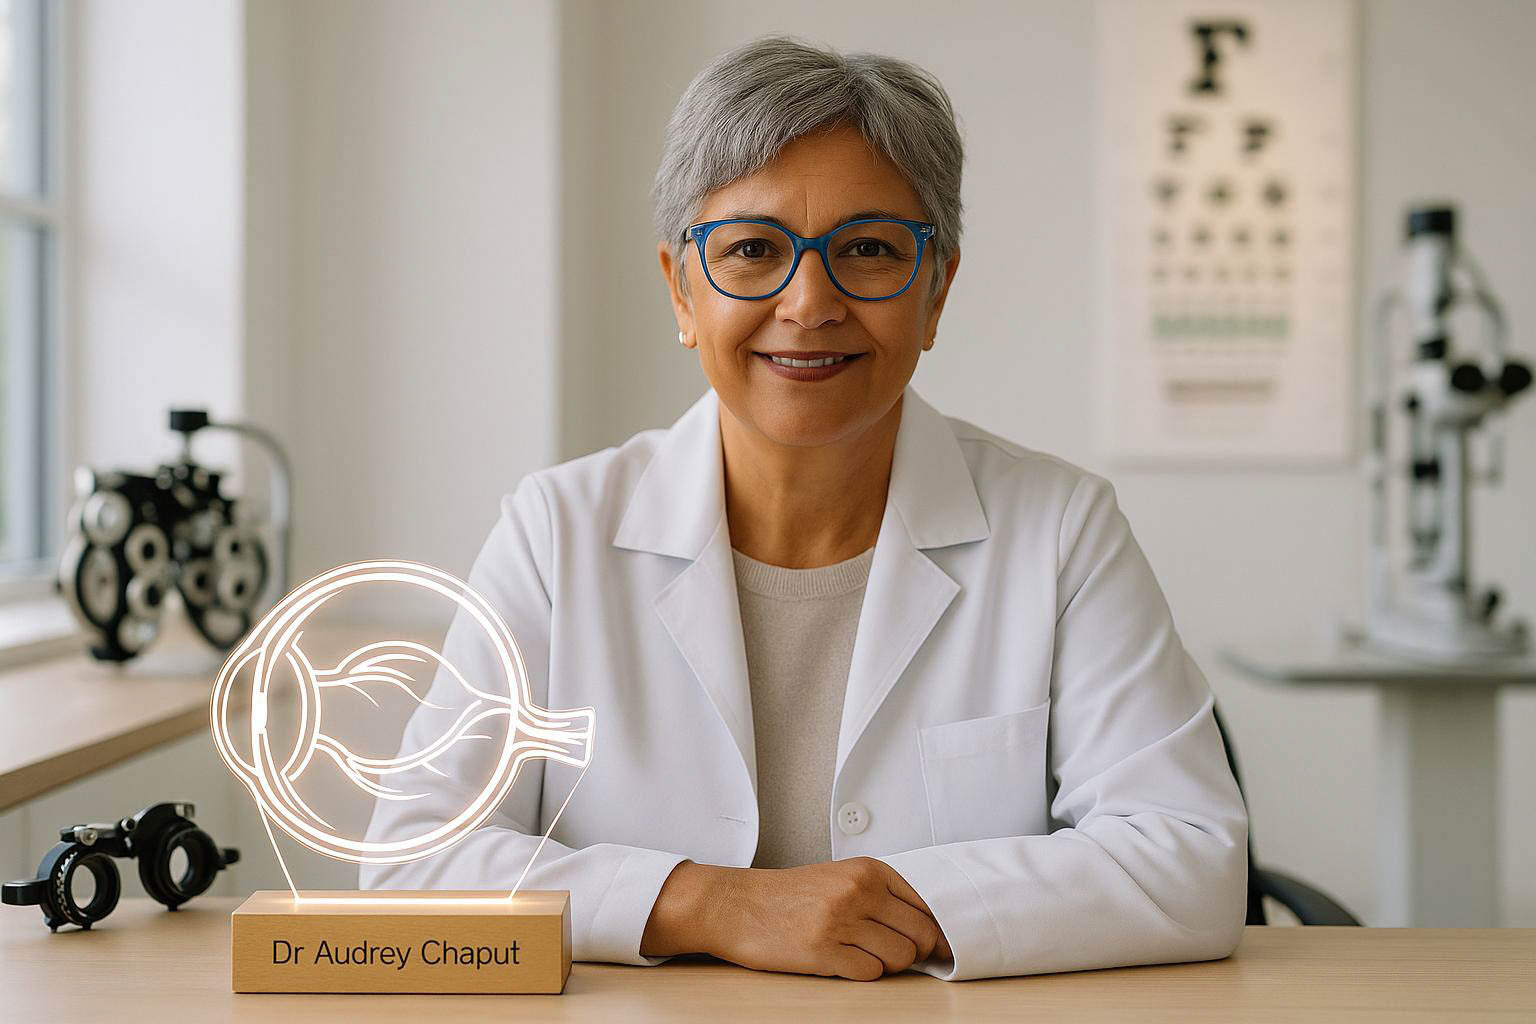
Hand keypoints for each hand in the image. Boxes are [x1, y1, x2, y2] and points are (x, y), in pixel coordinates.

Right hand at [642, 857, 951, 980]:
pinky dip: (862, 973)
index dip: (936, 928)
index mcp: (867, 870)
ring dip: (887, 964)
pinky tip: (842, 961)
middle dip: (916, 951)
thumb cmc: (787, 895)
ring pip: (900, 957)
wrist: (735, 905)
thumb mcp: (840, 877)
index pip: (927, 902)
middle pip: (921, 934)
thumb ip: (881, 894)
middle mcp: (858, 891)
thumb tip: (928, 927)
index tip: (937, 942)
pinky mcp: (824, 951)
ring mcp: (842, 921)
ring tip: (861, 954)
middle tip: (897, 953)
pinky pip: (870, 974)